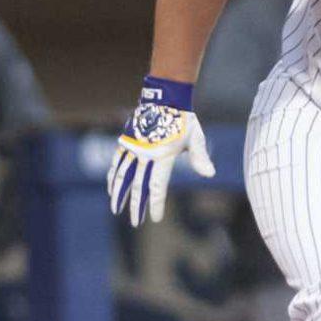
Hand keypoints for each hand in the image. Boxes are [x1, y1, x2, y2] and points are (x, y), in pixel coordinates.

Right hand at [108, 80, 214, 226]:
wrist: (164, 98)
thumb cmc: (182, 120)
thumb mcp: (195, 138)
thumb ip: (200, 158)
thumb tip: (210, 174)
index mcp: (163, 156)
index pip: (157, 185)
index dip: (155, 203)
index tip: (154, 218)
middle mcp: (146, 154)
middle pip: (138, 185)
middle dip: (136, 205)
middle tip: (134, 223)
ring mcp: (134, 148)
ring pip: (122, 175)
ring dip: (119, 194)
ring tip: (115, 209)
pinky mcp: (126, 142)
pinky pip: (116, 162)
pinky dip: (112, 177)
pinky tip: (110, 189)